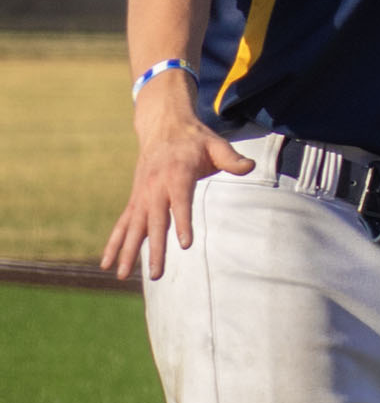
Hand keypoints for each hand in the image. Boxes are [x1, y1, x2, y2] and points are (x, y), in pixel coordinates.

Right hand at [101, 80, 254, 280]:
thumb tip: (249, 166)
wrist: (163, 126)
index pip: (180, 202)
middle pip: (155, 221)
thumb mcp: (216, 144)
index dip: (183, 222)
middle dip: (155, 248)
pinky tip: (107, 264)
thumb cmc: (195, 139)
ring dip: (127, 252)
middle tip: (156, 273)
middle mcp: (155, 187)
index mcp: (177, 174)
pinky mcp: (135, 200)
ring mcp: (142, 195)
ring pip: (133, 227)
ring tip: (122, 276)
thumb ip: (232, 158)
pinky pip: (122, 224)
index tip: (185, 244)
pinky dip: (114, 243)